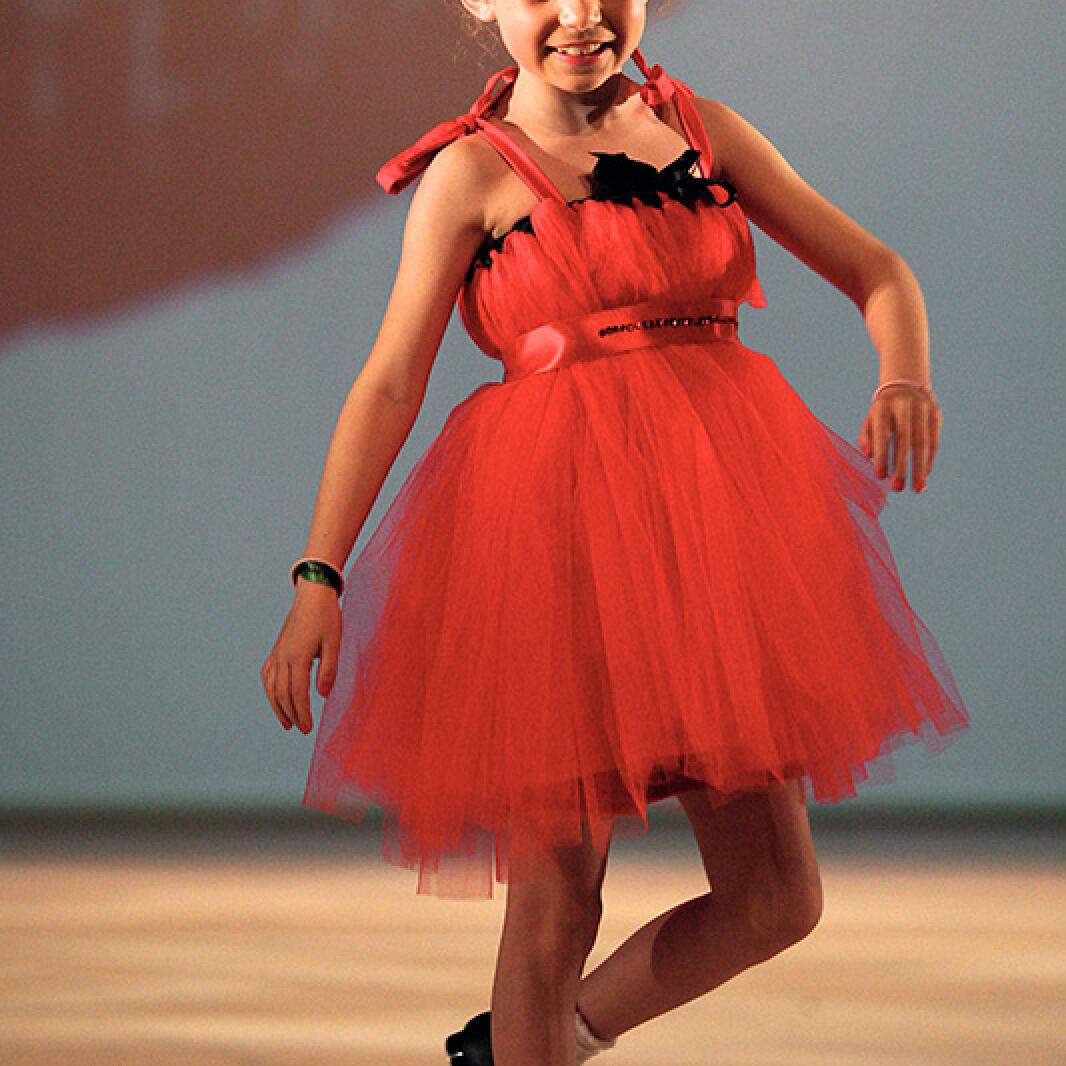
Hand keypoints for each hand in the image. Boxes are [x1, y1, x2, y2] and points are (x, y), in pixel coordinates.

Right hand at [261, 581, 341, 733]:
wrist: (313, 593)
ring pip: (271, 686)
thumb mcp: (334, 642)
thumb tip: (322, 694)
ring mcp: (277, 652)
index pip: (297, 693)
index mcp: (298, 656)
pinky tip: (276, 697)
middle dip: (291, 714)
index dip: (302, 712)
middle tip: (301, 729)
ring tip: (287, 722)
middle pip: (282, 693)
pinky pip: (267, 674)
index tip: (307, 728)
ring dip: (277, 706)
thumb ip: (329, 669)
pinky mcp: (277, 648)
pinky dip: (270, 690)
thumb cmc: (327, 617)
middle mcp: (283, 656)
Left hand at [858, 384, 941, 491]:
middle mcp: (904, 407)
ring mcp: (922, 410)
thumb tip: (868, 456)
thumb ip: (866, 437)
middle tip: (898, 488)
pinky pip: (934, 440)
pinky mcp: (935, 414)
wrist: (906, 382)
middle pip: (904, 440)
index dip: (882, 456)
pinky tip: (924, 475)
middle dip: (901, 466)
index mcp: (883, 408)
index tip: (880, 477)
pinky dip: (929, 460)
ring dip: (920, 467)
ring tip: (917, 488)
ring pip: (923, 442)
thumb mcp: (870, 419)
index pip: (882, 434)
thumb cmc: (882, 410)